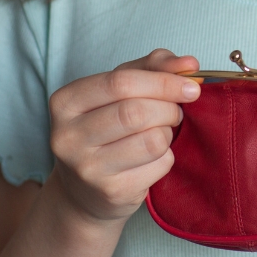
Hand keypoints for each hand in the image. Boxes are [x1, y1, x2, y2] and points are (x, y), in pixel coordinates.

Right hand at [45, 49, 199, 224]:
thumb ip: (152, 68)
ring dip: (167, 133)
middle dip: (168, 109)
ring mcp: (87, 168)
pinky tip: (151, 159)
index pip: (120, 82)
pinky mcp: (111, 192)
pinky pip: (159, 165)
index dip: (162, 81)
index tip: (191, 85)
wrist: (84, 191)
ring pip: (152, 140)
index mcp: (65, 102)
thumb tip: (189, 64)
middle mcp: (68, 136)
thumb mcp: (121, 90)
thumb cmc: (107, 129)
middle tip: (175, 112)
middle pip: (136, 112)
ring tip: (160, 133)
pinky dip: (166, 157)